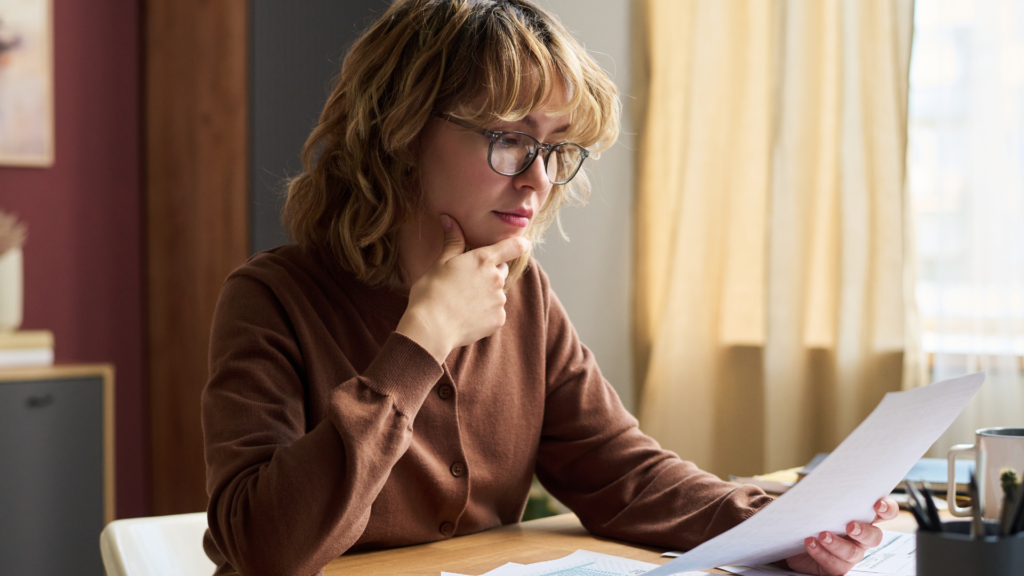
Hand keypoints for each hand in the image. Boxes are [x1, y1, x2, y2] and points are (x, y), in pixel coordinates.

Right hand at [396, 214, 528, 363]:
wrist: (431, 328)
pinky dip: (485, 313)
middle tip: (467, 282)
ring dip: (486, 295)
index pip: (513, 247)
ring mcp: (499, 301)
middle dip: (490, 273)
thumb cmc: (431, 292)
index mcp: (483, 260)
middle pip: (501, 271)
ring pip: (497, 293)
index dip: (519, 244)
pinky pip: (496, 312)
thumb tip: (449, 218)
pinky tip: (467, 316)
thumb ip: (452, 241)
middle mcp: (496, 278)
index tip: (522, 244)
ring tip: (463, 302)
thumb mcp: (440, 263)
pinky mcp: (498, 320)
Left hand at [783, 497, 899, 574]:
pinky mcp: (835, 566)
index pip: (885, 512)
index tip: (878, 504)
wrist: (788, 538)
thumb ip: (819, 491)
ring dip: (837, 544)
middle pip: (874, 536)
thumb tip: (816, 481)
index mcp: (861, 516)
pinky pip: (834, 564)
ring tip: (822, 535)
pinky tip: (810, 543)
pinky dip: (821, 553)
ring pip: (852, 552)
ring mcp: (849, 553)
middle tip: (850, 526)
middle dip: (864, 531)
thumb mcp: (812, 499)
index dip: (887, 509)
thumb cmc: (807, 515)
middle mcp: (860, 536)